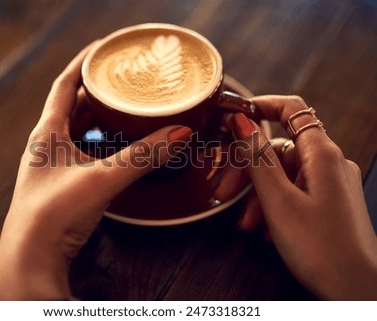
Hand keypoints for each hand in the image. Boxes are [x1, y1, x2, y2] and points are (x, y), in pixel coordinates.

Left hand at [0, 44, 191, 299]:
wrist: (33, 259)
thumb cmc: (54, 215)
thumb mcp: (102, 178)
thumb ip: (142, 155)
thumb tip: (179, 132)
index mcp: (47, 132)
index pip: (65, 84)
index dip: (83, 63)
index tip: (103, 50)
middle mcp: (47, 145)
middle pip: (73, 105)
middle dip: (98, 90)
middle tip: (123, 80)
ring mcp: (54, 165)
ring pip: (79, 130)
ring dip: (100, 116)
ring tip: (124, 107)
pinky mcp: (64, 184)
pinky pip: (84, 151)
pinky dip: (101, 142)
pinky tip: (117, 146)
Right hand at [226, 95, 376, 298]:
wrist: (356, 291)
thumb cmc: (322, 249)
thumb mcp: (278, 201)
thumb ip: (257, 158)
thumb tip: (242, 122)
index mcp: (321, 155)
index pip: (292, 110)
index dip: (261, 106)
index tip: (234, 115)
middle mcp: (328, 164)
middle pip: (279, 149)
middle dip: (247, 169)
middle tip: (222, 190)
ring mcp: (329, 185)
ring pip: (282, 175)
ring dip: (257, 195)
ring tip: (244, 223)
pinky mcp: (327, 204)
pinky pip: (293, 193)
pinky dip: (273, 206)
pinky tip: (263, 229)